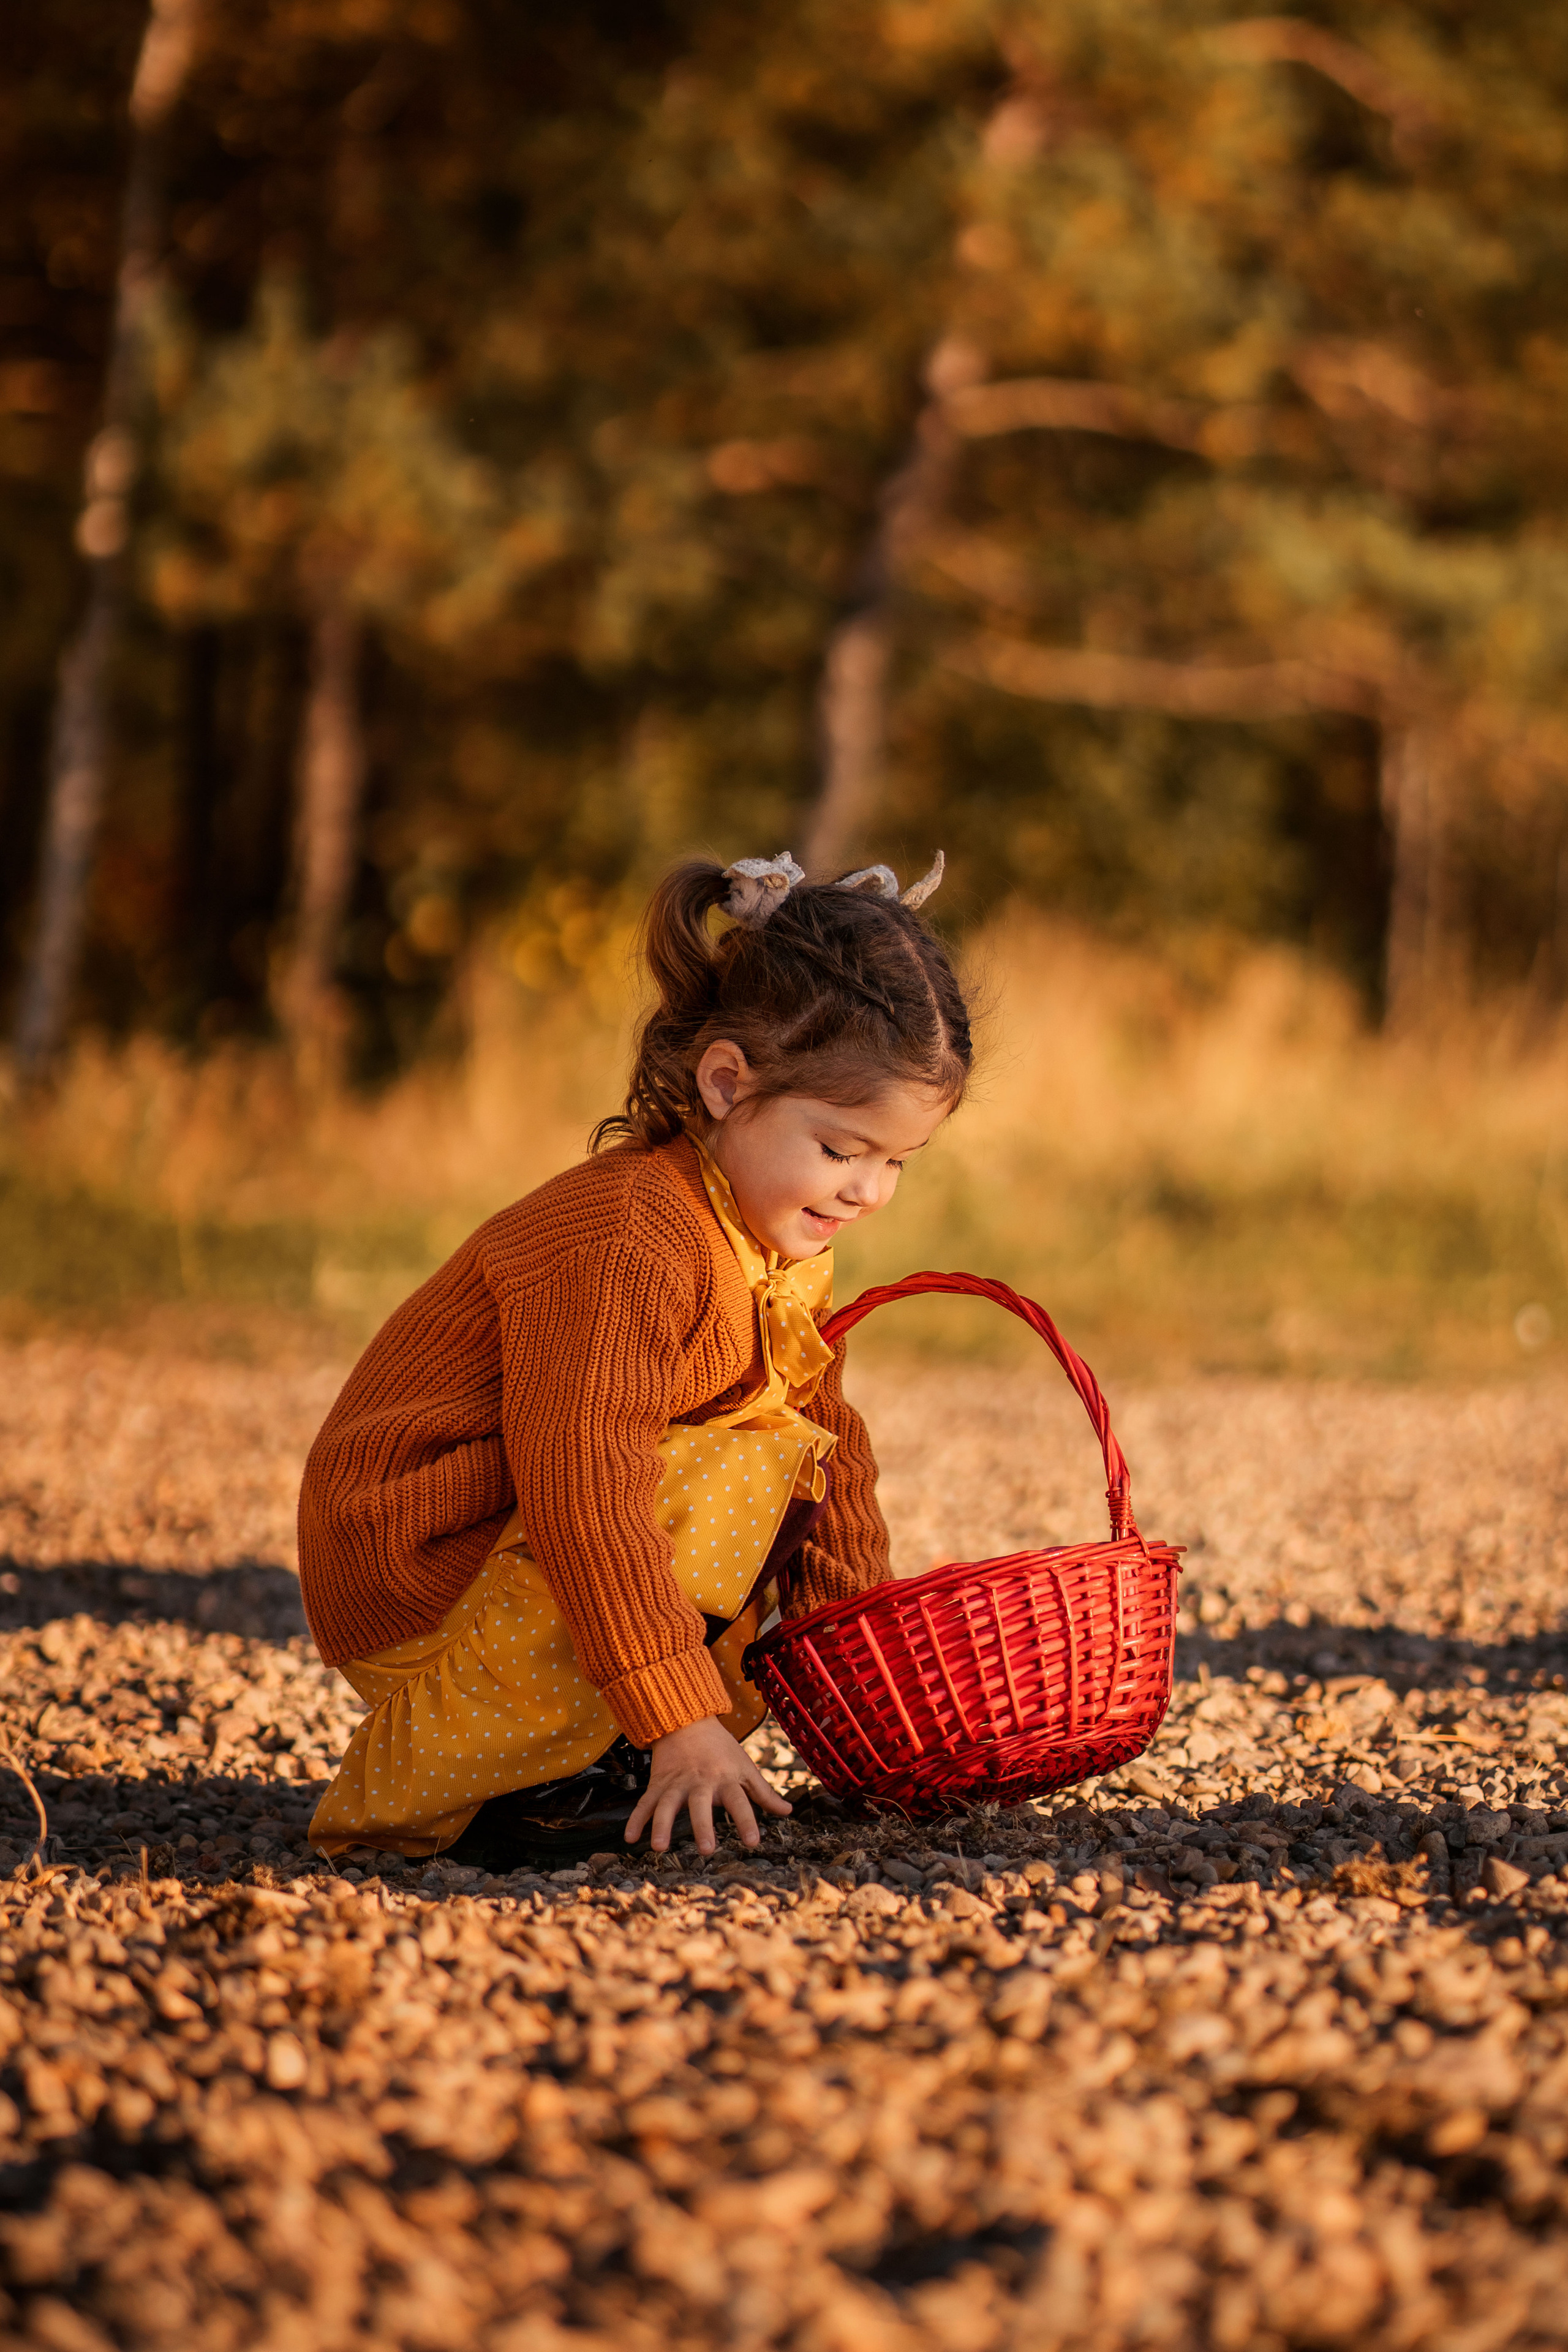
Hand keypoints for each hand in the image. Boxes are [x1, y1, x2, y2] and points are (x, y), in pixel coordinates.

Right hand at [625, 1717, 792, 1854]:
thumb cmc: (722, 1748)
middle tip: (706, 1850)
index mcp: (726, 1779)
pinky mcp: (658, 1784)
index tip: (753, 1842)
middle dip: (703, 1827)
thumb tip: (789, 1811)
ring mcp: (676, 1783)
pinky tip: (630, 1839)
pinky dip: (636, 1820)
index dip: (747, 1822)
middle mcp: (701, 1782)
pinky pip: (645, 1803)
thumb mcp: (746, 1766)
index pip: (740, 1802)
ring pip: (667, 1805)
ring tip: (659, 1848)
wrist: (687, 1720)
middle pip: (701, 1805)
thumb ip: (764, 1792)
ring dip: (662, 1826)